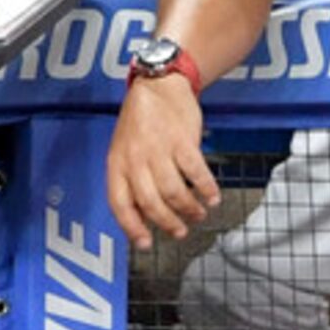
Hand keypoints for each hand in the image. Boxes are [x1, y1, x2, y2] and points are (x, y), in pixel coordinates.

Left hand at [106, 72, 219, 246]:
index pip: (120, 204)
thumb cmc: (141, 122)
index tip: (145, 244)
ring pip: (174, 191)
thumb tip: (143, 217)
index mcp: (117, 164)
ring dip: (189, 209)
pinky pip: (196, 172)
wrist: (158, 84)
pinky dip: (206, 188)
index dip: (132, 228)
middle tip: (180, 233)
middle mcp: (136, 159)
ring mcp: (159, 149)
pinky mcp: (182, 140)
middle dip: (167, 223)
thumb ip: (131, 181)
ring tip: (198, 214)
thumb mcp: (123, 151)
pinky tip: (213, 196)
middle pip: (151, 202)